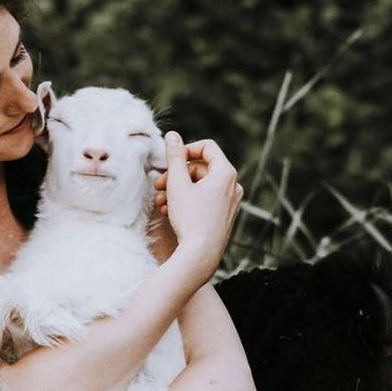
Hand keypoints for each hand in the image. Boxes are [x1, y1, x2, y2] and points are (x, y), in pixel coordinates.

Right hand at [151, 132, 241, 278]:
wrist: (201, 255)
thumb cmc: (190, 218)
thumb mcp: (177, 184)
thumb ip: (175, 157)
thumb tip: (172, 135)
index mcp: (226, 173)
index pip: (207, 147)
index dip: (186, 149)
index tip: (170, 160)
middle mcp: (233, 185)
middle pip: (201, 168)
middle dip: (177, 174)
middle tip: (158, 185)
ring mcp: (231, 202)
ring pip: (200, 185)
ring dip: (178, 189)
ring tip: (160, 201)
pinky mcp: (225, 215)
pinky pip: (205, 199)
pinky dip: (188, 200)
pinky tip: (169, 211)